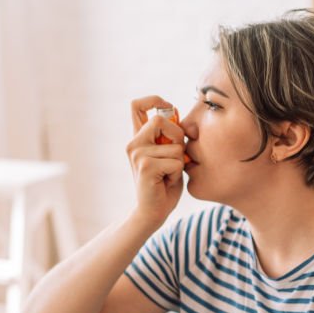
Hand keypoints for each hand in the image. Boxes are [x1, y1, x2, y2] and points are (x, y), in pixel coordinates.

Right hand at [126, 95, 186, 226]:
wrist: (152, 212)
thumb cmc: (164, 185)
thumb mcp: (169, 156)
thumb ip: (170, 138)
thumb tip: (178, 116)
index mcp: (138, 138)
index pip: (137, 105)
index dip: (155, 100)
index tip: (169, 108)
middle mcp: (134, 143)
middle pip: (160, 118)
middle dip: (177, 135)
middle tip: (176, 155)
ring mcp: (137, 154)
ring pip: (174, 146)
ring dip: (179, 162)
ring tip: (168, 175)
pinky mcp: (146, 166)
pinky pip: (175, 162)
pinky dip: (177, 174)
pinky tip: (166, 182)